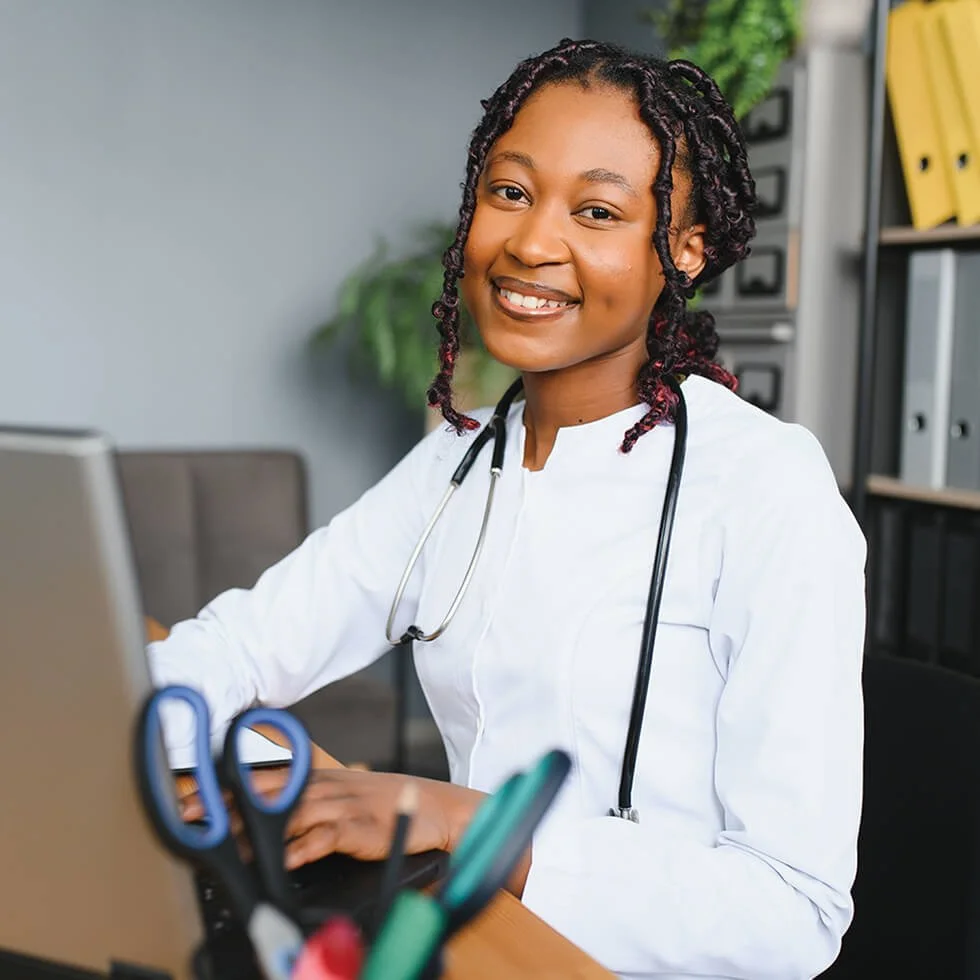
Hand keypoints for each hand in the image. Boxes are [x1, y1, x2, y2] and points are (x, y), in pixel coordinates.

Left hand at [180, 767, 484, 869]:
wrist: (430, 805)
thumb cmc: (384, 802)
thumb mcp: (344, 793)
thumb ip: (308, 801)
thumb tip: (267, 816)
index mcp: (318, 779)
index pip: (263, 780)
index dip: (225, 790)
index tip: (190, 800)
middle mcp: (324, 787)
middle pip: (266, 794)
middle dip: (226, 806)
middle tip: (192, 817)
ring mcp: (340, 805)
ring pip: (288, 815)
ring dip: (254, 830)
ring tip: (225, 845)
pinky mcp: (356, 828)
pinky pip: (322, 838)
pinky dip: (300, 848)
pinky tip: (282, 860)